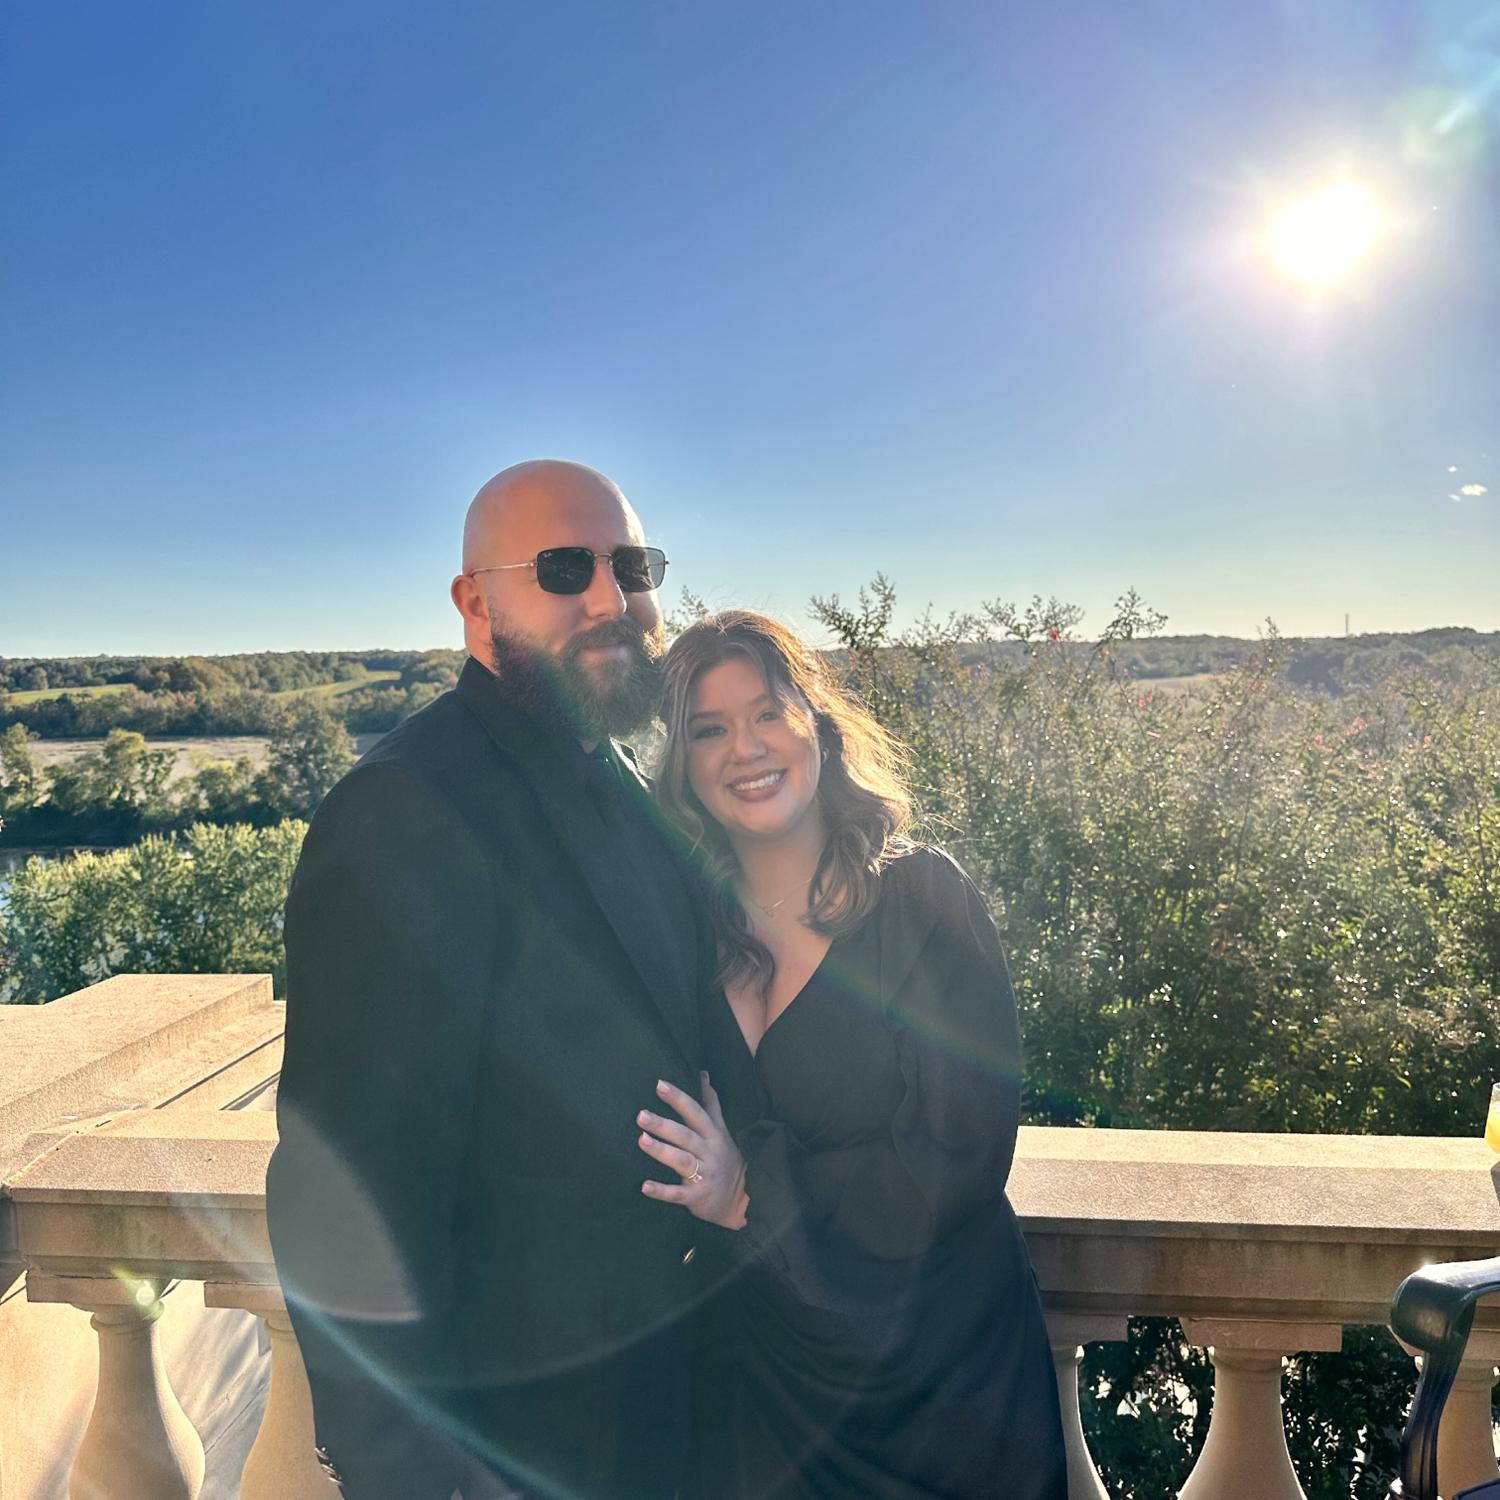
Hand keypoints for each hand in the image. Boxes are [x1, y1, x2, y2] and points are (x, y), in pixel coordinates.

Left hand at [638, 1073, 747, 1228]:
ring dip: (662, 1151)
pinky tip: (644, 1186)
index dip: (678, 1098)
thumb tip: (703, 1074)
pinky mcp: (697, 1197)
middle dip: (663, 1125)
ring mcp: (704, 1175)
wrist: (740, 1199)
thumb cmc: (725, 1159)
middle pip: (685, 1136)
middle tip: (641, 1115)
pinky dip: (661, 1191)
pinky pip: (678, 1194)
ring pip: (682, 1161)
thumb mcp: (722, 1130)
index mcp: (714, 1134)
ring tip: (642, 1140)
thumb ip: (711, 1103)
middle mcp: (709, 1152)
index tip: (659, 1085)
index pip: (695, 1112)